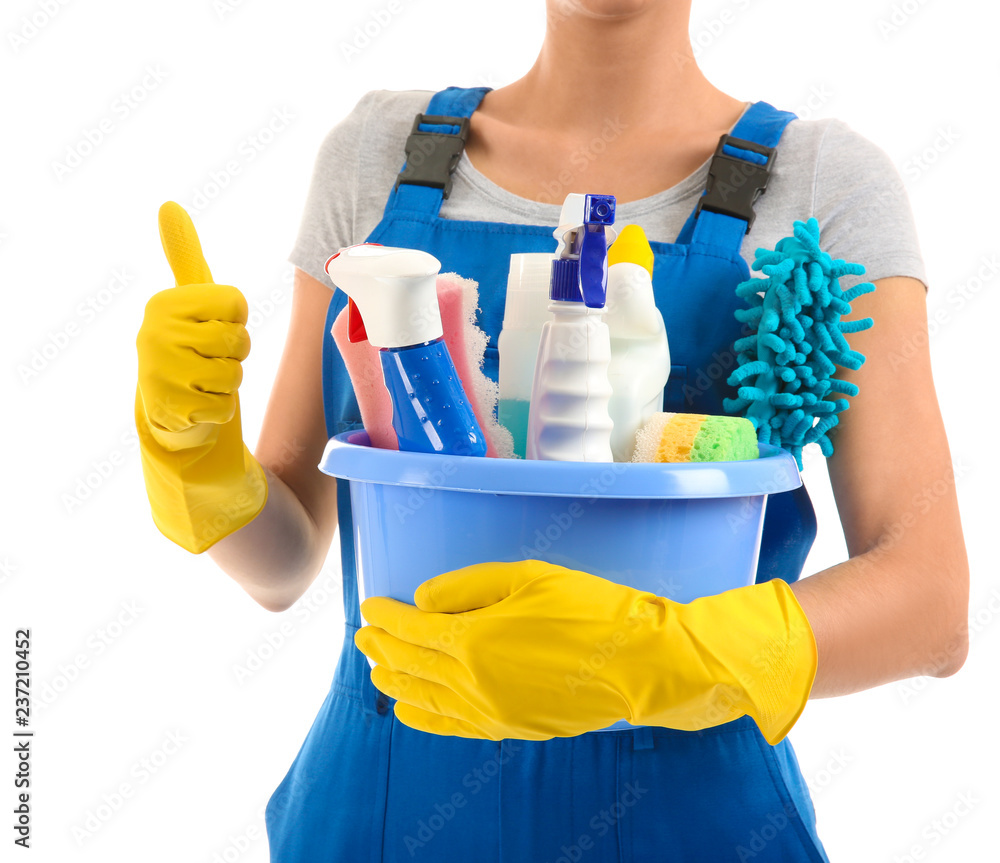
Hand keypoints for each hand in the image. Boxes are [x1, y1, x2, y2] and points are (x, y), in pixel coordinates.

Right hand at [136, 201, 250, 449]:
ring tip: (203, 380)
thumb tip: (168, 204)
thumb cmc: (187, 344)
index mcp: (165, 303)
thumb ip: (184, 254)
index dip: (234, 319)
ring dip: (228, 382)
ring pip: (234, 375)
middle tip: (208, 357)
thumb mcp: (188, 299)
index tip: (212, 325)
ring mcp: (161, 373)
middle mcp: (155, 333)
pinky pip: (226, 406)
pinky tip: (198, 403)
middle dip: (234, 354)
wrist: (166, 406)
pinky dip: (219, 408)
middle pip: (238, 340)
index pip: (236, 303)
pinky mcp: (172, 409)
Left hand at [355, 560, 816, 743]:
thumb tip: (424, 600)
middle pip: (412, 665)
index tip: (369, 607)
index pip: (413, 630)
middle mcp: (474, 683)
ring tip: (375, 669)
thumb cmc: (591, 609)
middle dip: (382, 647)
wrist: (641, 662)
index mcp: (474, 641)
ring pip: (426, 697)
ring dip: (395, 680)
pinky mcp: (511, 726)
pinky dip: (424, 717)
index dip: (387, 617)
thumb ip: (468, 587)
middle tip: (362, 635)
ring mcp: (491, 711)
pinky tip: (409, 710)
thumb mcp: (529, 577)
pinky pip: (453, 725)